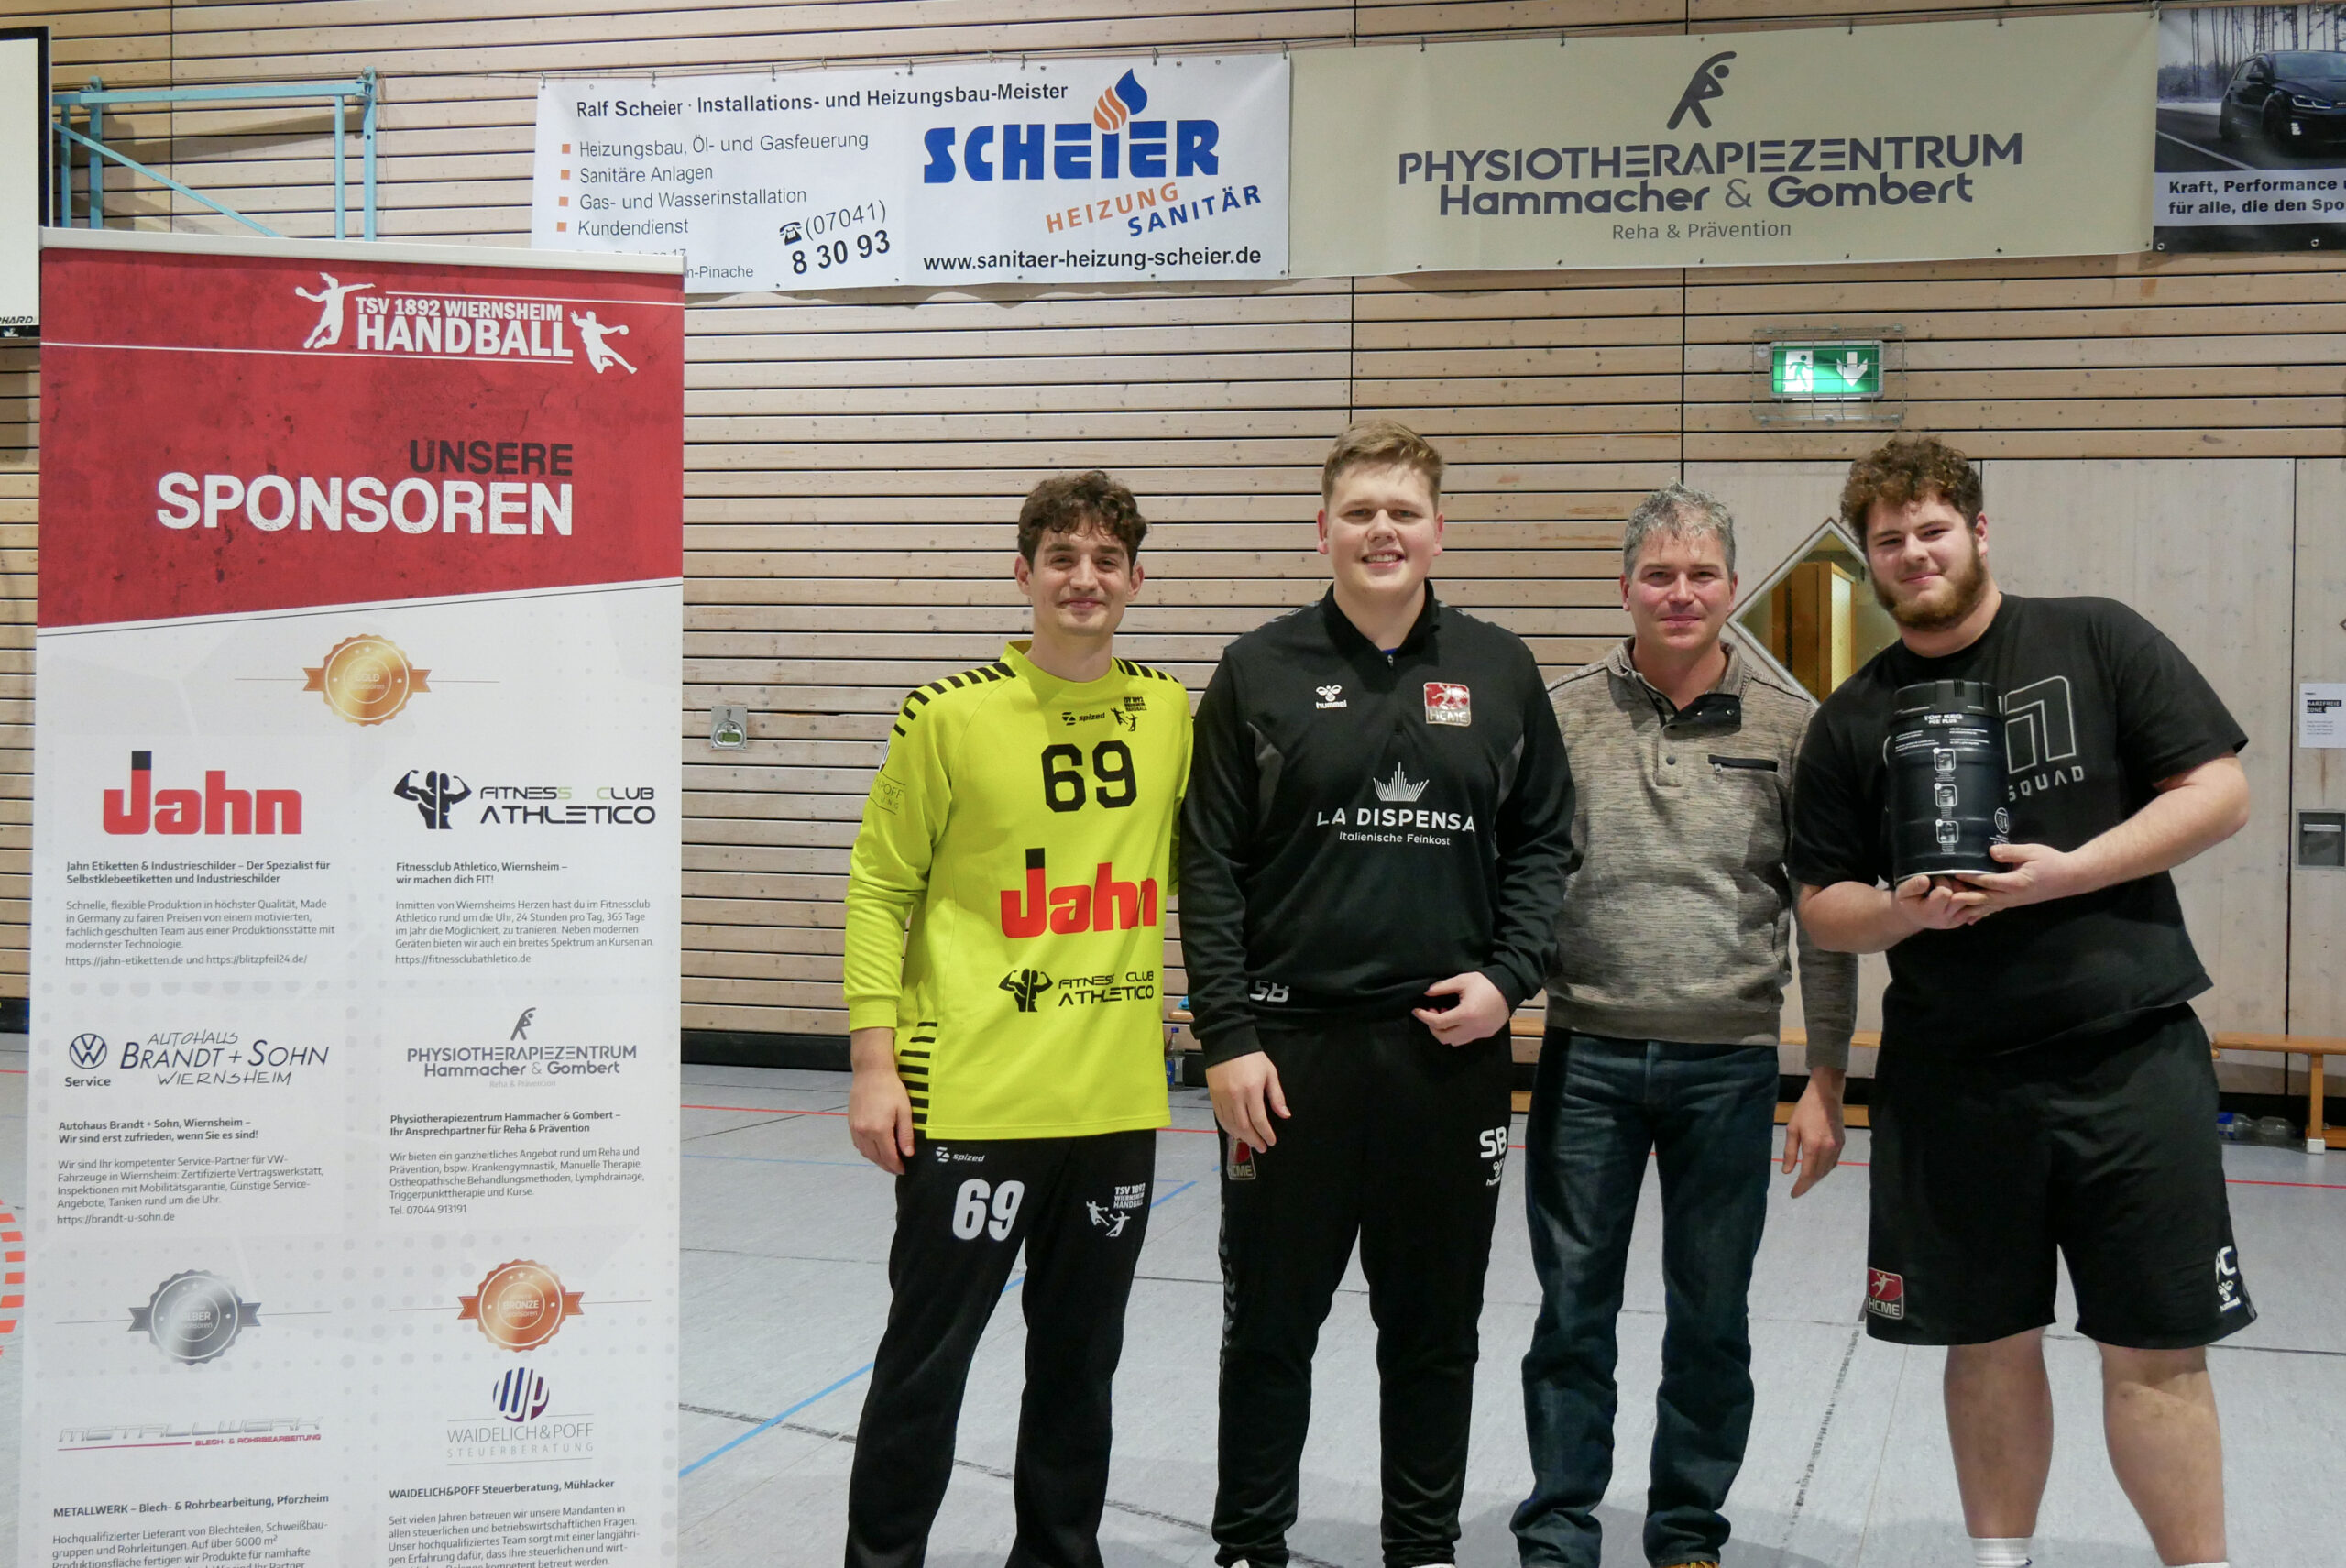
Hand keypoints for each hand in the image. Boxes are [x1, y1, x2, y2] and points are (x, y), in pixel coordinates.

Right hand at [847, 1058, 916, 1174]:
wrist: (871, 1073)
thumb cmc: (891, 1089)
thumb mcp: (904, 1110)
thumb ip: (905, 1134)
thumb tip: (908, 1154)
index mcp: (879, 1129)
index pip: (888, 1156)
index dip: (896, 1166)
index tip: (903, 1171)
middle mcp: (864, 1132)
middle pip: (875, 1157)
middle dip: (886, 1166)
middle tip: (896, 1169)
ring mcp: (855, 1128)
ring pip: (865, 1153)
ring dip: (876, 1160)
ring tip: (887, 1161)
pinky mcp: (850, 1124)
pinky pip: (858, 1144)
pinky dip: (867, 1151)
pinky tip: (875, 1150)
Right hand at [1207, 1050, 1289, 1149]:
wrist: (1227, 1043)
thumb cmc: (1253, 1058)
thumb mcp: (1270, 1073)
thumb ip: (1277, 1096)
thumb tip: (1285, 1116)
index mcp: (1252, 1090)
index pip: (1259, 1120)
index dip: (1266, 1133)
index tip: (1272, 1142)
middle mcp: (1235, 1097)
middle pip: (1244, 1127)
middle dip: (1255, 1140)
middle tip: (1262, 1147)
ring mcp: (1222, 1098)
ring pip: (1231, 1125)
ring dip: (1242, 1137)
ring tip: (1251, 1142)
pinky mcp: (1213, 1097)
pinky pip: (1220, 1118)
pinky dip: (1228, 1129)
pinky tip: (1236, 1133)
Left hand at [1412, 971, 1512, 1044]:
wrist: (1510, 988)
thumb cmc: (1486, 983)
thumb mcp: (1462, 980)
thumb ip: (1442, 987)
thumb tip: (1427, 993)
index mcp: (1466, 1014)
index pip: (1438, 1022)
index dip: (1424, 1017)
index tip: (1417, 1010)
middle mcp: (1472, 1028)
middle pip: (1444, 1037)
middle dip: (1433, 1027)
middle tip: (1433, 1012)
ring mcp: (1480, 1033)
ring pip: (1454, 1041)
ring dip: (1445, 1031)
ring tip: (1446, 1014)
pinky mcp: (1486, 1034)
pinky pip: (1466, 1039)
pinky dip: (1457, 1032)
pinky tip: (1458, 1019)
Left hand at [1780, 1069, 1845, 1197]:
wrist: (1826, 1095)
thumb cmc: (1805, 1109)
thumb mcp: (1792, 1129)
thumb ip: (1790, 1152)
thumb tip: (1787, 1171)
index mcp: (1813, 1146)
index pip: (1807, 1174)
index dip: (1800, 1186)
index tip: (1793, 1194)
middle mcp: (1828, 1150)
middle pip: (1818, 1174)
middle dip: (1808, 1184)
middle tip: (1798, 1189)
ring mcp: (1837, 1147)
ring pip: (1827, 1170)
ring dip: (1817, 1178)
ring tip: (1806, 1181)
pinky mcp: (1842, 1143)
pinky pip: (1833, 1162)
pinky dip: (1825, 1169)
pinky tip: (1818, 1169)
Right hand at [1892, 872, 1988, 931]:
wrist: (1911, 915)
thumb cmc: (1907, 901)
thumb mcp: (1902, 893)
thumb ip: (1912, 886)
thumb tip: (1925, 880)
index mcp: (1930, 912)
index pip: (1945, 893)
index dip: (1941, 882)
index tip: (1933, 879)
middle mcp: (1945, 919)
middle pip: (1962, 897)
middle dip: (1955, 885)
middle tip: (1944, 881)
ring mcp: (1957, 920)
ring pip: (1972, 901)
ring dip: (1965, 889)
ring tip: (1952, 885)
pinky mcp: (1964, 918)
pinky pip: (1975, 905)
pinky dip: (1971, 895)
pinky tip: (1961, 890)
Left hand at [1949, 841, 2080, 915]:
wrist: (2070, 877)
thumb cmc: (2051, 861)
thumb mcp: (2032, 852)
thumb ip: (2011, 852)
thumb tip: (1990, 852)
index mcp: (2015, 882)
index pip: (1986, 881)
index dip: (1969, 878)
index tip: (1952, 874)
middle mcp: (2011, 896)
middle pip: (1982, 898)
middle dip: (1962, 896)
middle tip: (1943, 893)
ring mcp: (2013, 901)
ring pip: (1986, 907)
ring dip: (1968, 907)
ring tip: (1948, 907)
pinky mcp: (2014, 902)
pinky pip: (1994, 910)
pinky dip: (1980, 913)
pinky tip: (1968, 919)